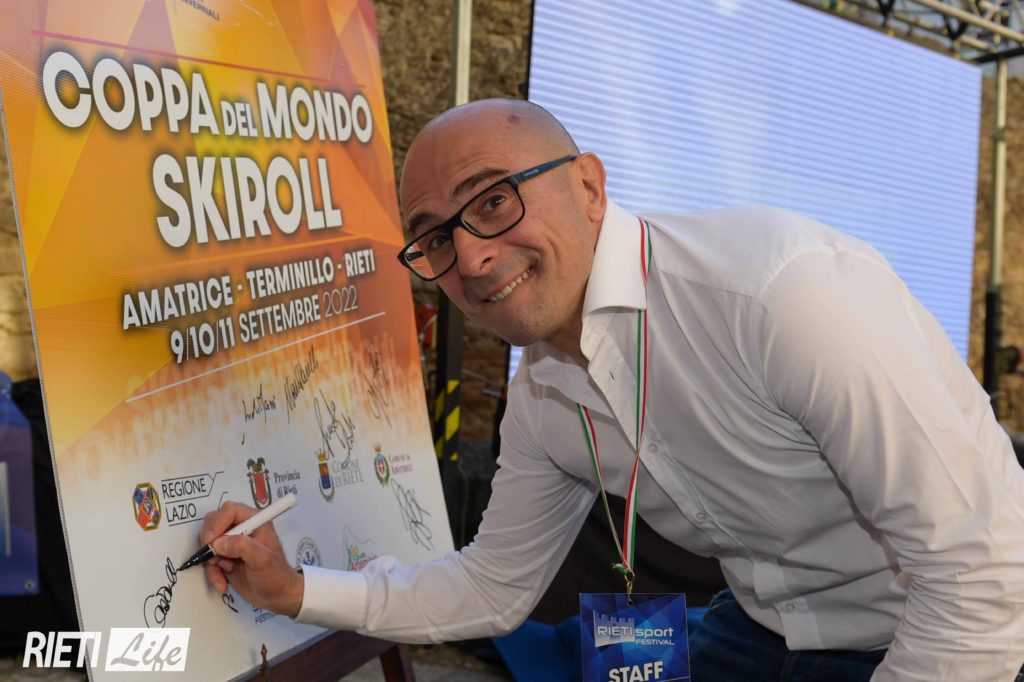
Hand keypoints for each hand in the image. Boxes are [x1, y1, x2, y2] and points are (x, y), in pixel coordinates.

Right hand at [199, 501, 304, 616]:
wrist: (276, 596)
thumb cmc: (276, 576)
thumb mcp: (263, 560)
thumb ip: (243, 547)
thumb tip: (219, 542)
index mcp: (256, 521)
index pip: (230, 510)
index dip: (217, 523)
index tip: (211, 540)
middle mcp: (243, 528)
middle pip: (214, 523)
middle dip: (210, 542)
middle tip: (214, 557)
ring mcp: (232, 543)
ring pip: (208, 543)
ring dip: (212, 561)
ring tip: (227, 571)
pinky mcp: (225, 557)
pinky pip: (209, 560)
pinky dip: (212, 573)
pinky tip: (222, 583)